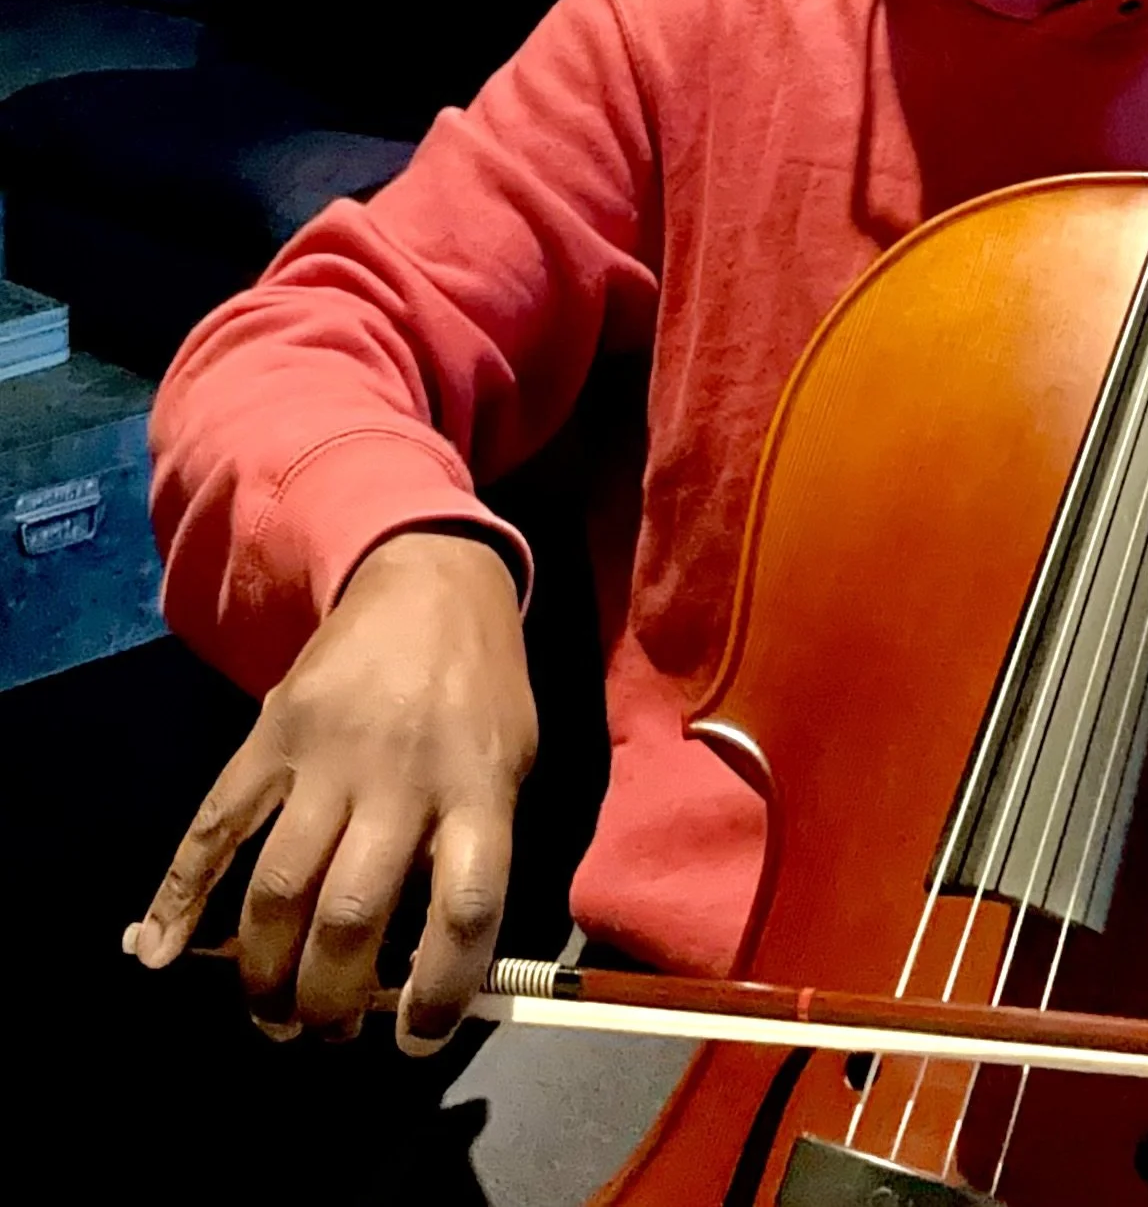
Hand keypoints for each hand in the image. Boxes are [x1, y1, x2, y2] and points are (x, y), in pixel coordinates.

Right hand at [133, 530, 535, 1054]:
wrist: (429, 580)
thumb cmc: (482, 686)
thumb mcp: (515, 758)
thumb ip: (481, 845)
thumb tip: (441, 959)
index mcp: (480, 785)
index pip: (467, 908)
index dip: (442, 988)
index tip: (415, 1039)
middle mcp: (402, 775)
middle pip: (354, 913)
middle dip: (332, 995)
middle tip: (326, 1030)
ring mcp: (329, 755)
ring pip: (280, 887)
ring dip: (265, 968)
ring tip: (272, 1011)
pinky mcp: (270, 733)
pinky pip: (215, 825)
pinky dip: (179, 893)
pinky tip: (161, 949)